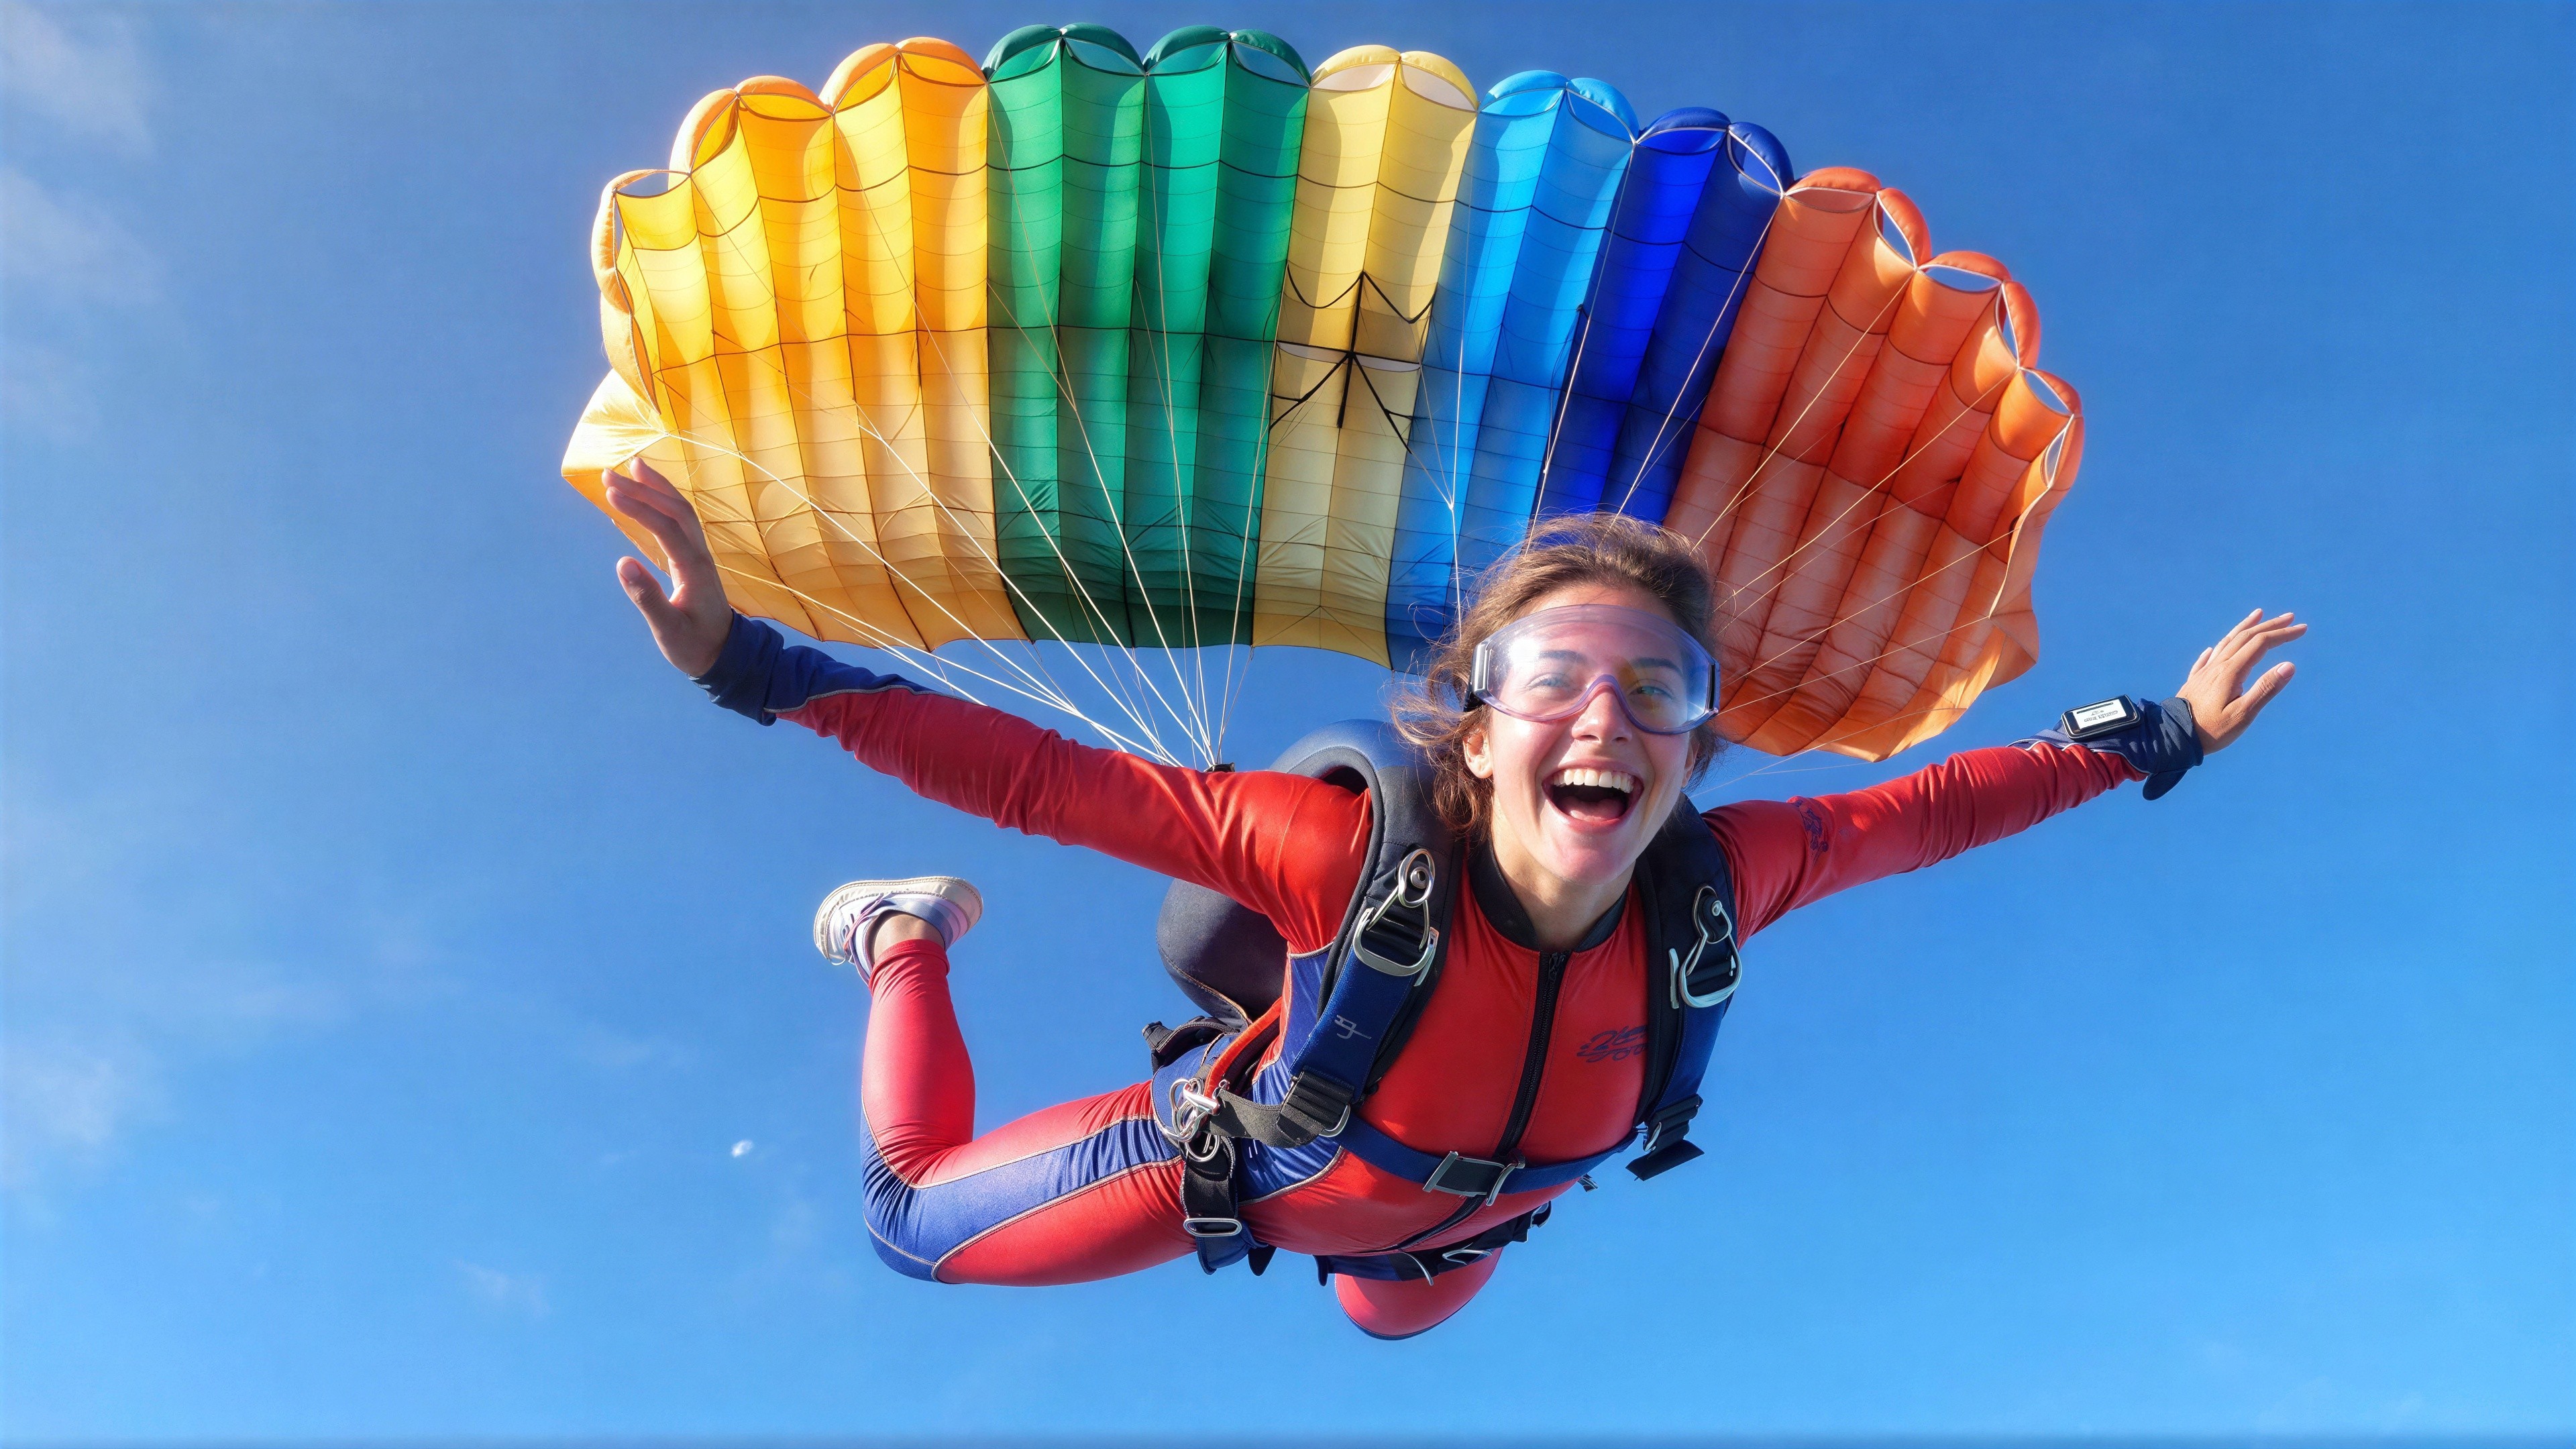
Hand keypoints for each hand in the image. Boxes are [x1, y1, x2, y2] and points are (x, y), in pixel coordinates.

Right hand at [604, 460, 731, 676]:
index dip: (639, 508)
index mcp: (693, 569)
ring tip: (631, 467)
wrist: (725, 654)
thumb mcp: (668, 629)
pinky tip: (647, 494)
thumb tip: (622, 563)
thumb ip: (647, 597)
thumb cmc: (695, 646)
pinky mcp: (693, 558)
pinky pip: (680, 521)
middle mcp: (699, 555)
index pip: (666, 528)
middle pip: (675, 510)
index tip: (610, 492)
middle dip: (644, 488)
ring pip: (682, 511)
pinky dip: (663, 501)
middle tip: (608, 474)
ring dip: (657, 488)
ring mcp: (699, 554)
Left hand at [2174, 609, 2303, 753]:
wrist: (2173, 737)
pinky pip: (2208, 658)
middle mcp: (2217, 666)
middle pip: (2246, 637)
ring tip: (2258, 616)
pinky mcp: (2195, 681)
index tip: (2302, 629)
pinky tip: (2214, 648)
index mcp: (2231, 671)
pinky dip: (2219, 647)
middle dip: (2269, 626)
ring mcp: (2204, 672)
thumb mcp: (2243, 714)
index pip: (2261, 643)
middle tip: (2289, 617)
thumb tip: (2288, 665)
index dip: (2282, 635)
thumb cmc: (2211, 730)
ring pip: (2227, 642)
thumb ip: (2265, 688)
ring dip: (2245, 627)